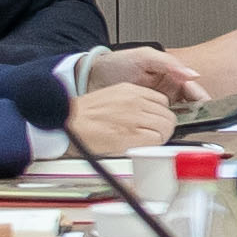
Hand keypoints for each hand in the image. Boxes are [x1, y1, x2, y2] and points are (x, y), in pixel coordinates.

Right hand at [64, 77, 178, 156]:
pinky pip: (157, 139)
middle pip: (167, 114)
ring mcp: (135, 117)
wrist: (69, 122)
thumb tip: (149, 113)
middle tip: (154, 134)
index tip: (156, 121)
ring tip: (148, 141)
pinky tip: (143, 146)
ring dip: (160, 136)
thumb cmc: (85, 114)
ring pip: (166, 126)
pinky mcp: (132, 134)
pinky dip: (154, 145)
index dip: (160, 114)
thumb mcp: (113, 97)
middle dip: (163, 126)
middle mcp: (136, 101)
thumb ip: (133, 103)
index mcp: (131, 91)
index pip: (162, 101)